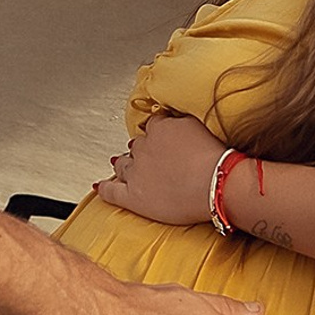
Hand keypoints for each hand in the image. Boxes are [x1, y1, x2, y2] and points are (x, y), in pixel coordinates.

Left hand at [94, 114, 228, 227]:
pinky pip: (112, 191)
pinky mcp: (134, 196)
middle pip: (136, 146)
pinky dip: (104, 188)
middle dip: (140, 150)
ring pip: (123, 165)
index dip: (156, 132)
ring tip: (121, 164)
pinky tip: (99, 186)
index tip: (160, 136)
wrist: (215, 183)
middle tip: (148, 155)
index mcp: (159, 129)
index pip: (152, 126)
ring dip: (122, 164)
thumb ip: (181, 121)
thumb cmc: (214, 157)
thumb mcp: (198, 125)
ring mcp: (136, 172)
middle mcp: (144, 148)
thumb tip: (173, 118)